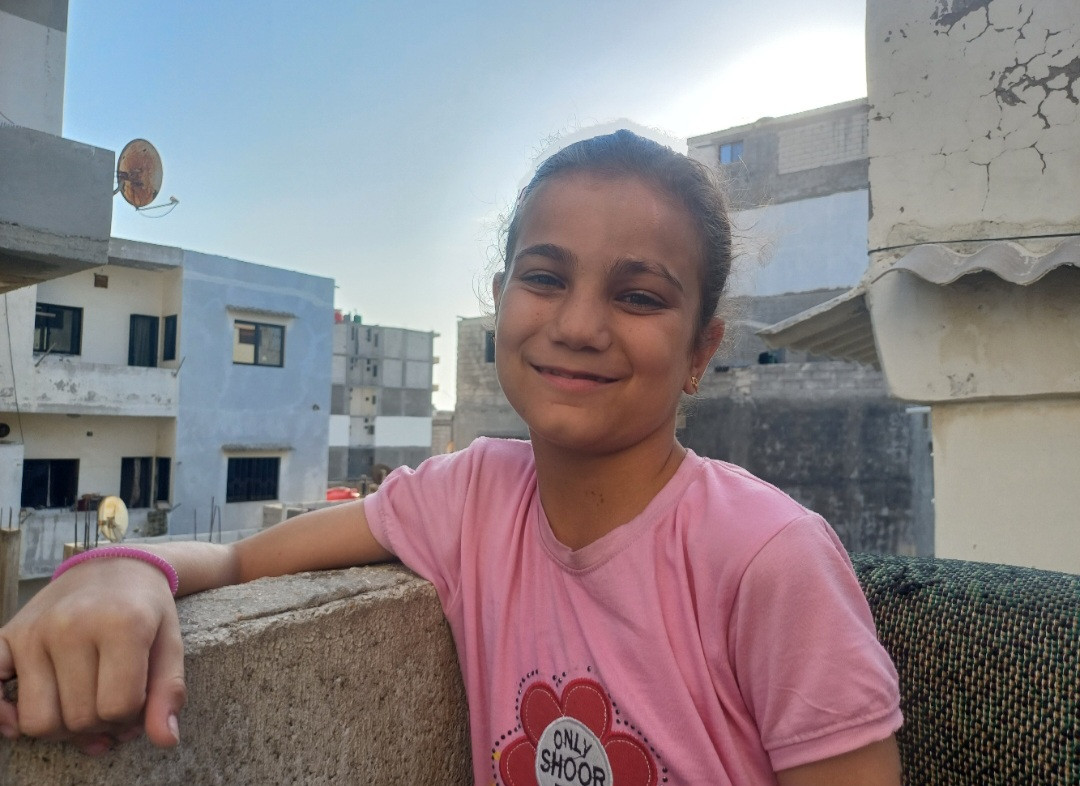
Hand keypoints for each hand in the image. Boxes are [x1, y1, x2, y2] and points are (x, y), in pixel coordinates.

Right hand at [0, 557, 186, 754]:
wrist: (115, 566)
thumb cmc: (146, 609)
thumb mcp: (170, 644)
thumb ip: (169, 692)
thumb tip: (165, 740)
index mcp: (121, 624)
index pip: (117, 707)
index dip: (131, 716)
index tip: (138, 699)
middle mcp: (72, 625)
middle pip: (78, 719)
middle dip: (101, 723)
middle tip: (114, 704)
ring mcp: (35, 631)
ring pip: (38, 720)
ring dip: (63, 727)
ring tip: (85, 705)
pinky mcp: (8, 636)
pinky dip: (3, 715)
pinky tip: (22, 717)